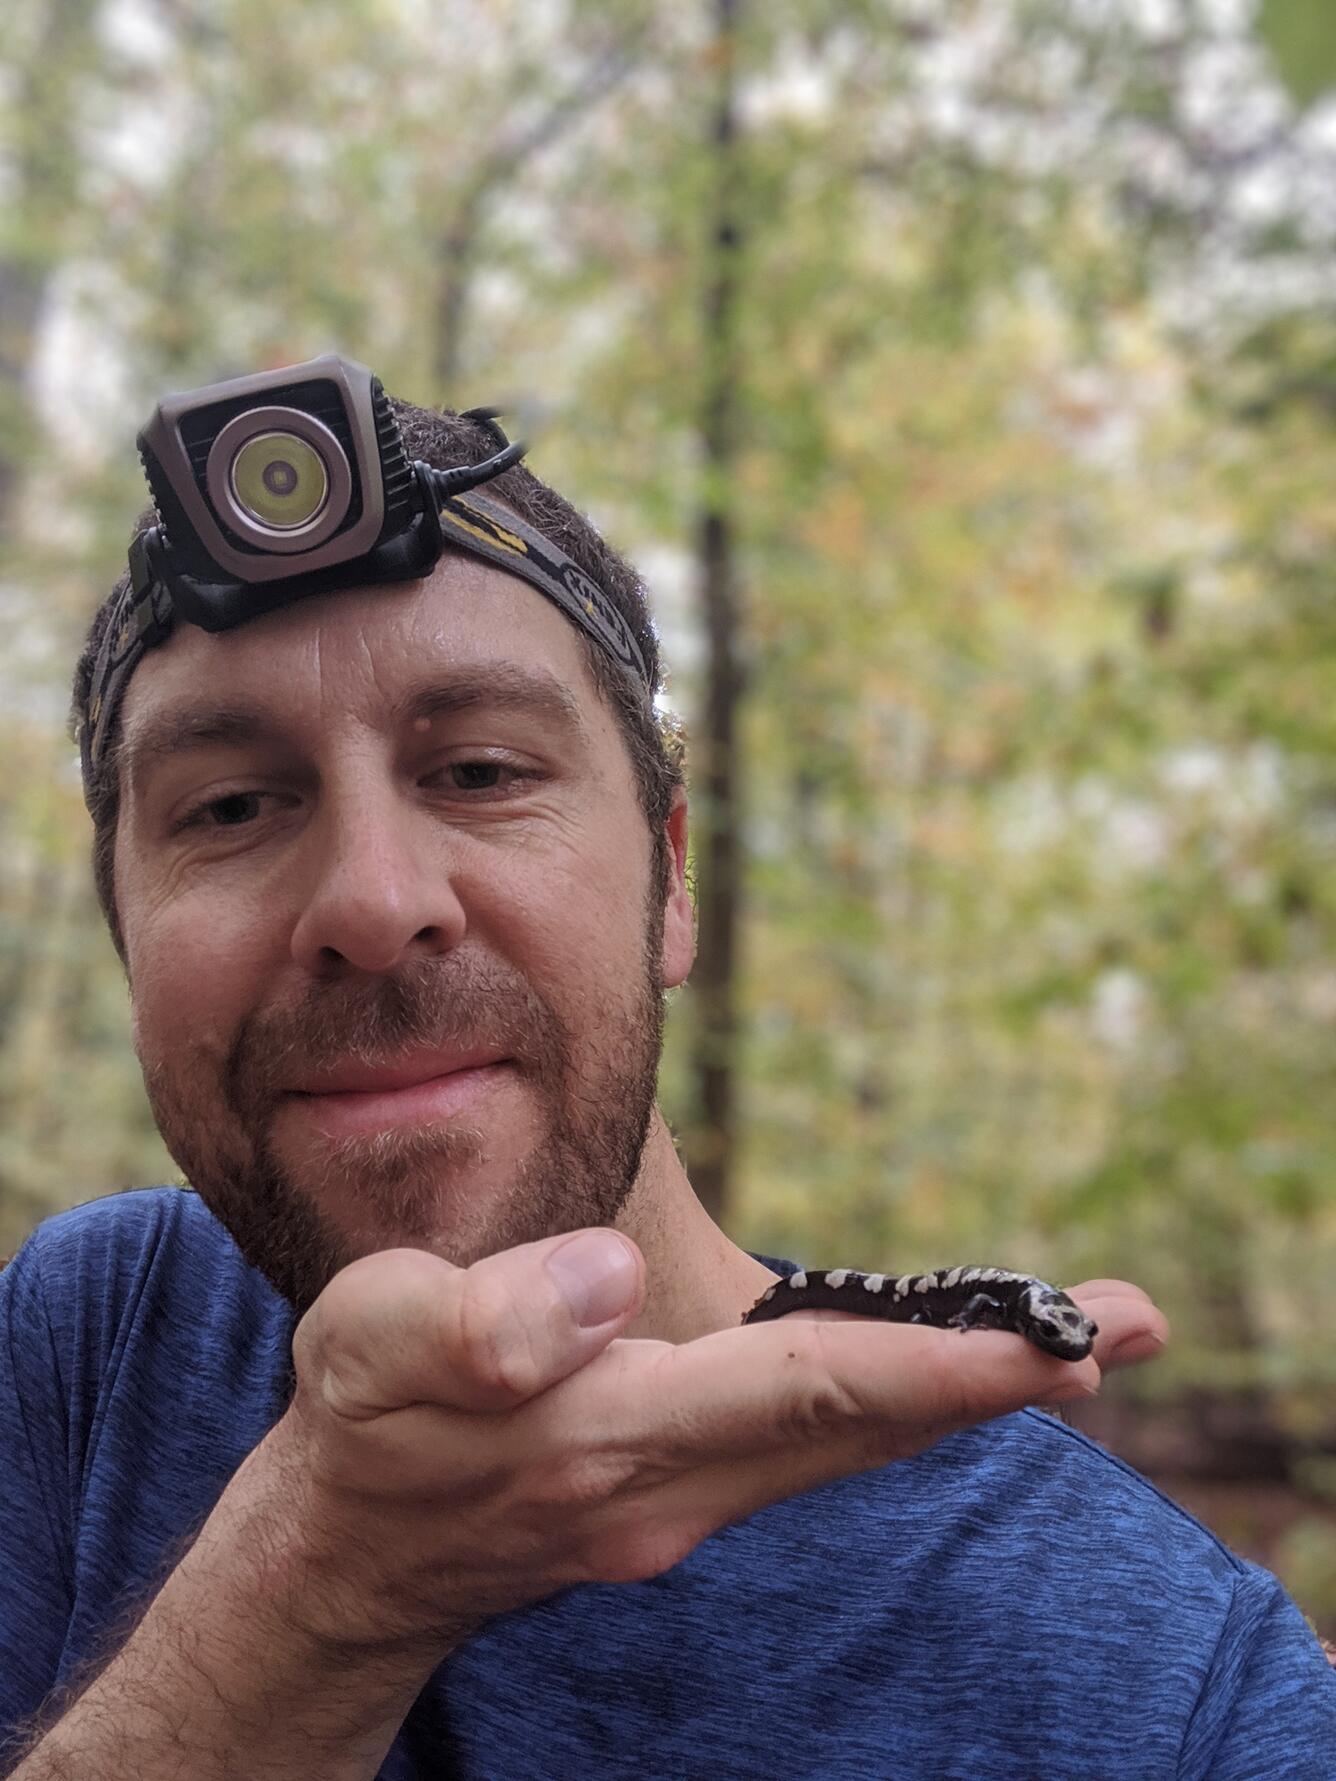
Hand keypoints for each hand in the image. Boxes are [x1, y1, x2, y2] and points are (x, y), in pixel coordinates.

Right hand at [260, 1235, 1167, 1656]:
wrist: (347, 1565)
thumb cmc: (361, 1430)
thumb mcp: (370, 1345)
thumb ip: (488, 1319)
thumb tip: (610, 1282)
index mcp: (610, 1433)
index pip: (808, 1389)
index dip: (938, 1367)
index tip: (1058, 1346)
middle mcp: (677, 1489)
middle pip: (870, 1426)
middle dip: (1008, 1379)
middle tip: (1135, 1324)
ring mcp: (687, 1510)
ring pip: (853, 1446)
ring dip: (966, 1395)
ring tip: (1072, 1344)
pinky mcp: (681, 1502)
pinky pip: (813, 1451)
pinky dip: (894, 1411)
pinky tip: (937, 1380)